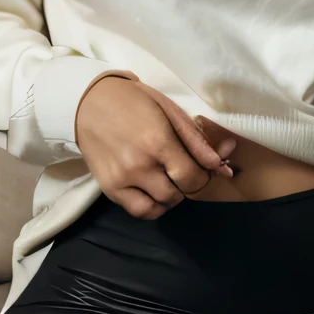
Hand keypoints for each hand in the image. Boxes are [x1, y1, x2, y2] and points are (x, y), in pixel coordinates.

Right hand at [74, 75, 240, 219]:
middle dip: (187, 185)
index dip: (204, 176)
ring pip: (161, 206)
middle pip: (179, 194)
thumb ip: (198, 141)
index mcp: (159, 141)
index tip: (201, 167)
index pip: (194, 178)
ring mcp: (122, 180)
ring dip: (171, 197)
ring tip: (167, 180)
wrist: (88, 102)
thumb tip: (225, 165)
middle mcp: (140, 165)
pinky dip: (152, 206)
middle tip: (182, 170)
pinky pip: (139, 211)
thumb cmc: (134, 101)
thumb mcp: (169, 111)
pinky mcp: (109, 189)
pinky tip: (153, 191)